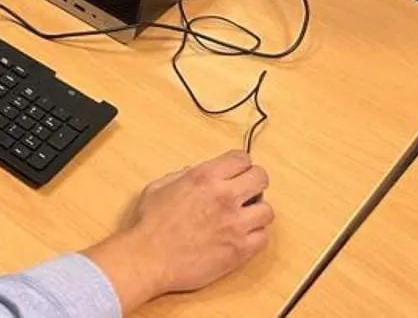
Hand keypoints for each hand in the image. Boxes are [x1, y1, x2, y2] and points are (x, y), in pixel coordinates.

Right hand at [86, 150, 272, 312]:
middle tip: (245, 192)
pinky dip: (255, 235)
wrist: (150, 258)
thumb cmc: (150, 224)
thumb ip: (182, 175)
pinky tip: (240, 236)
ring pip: (267, 210)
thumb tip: (197, 172)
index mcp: (204, 177)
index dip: (241, 164)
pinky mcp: (241, 249)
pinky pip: (263, 237)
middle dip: (254, 183)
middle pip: (261, 178)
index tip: (237, 172)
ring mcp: (236, 224)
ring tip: (243, 218)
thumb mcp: (160, 187)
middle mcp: (224, 196)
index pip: (241, 159)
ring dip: (256, 212)